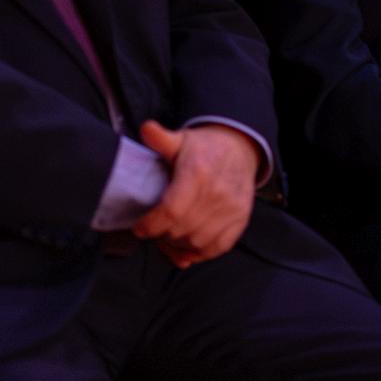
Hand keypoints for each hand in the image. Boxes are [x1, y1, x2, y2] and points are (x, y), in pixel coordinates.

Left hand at [133, 122, 260, 267]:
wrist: (240, 149)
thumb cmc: (205, 148)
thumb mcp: (181, 140)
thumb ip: (161, 138)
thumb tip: (146, 128)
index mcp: (198, 173)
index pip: (170, 211)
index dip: (151, 225)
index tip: (140, 228)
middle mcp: (217, 193)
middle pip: (180, 230)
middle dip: (161, 235)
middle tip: (153, 230)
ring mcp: (231, 208)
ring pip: (196, 243)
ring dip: (178, 245)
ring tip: (169, 236)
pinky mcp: (241, 219)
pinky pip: (217, 247)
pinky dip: (200, 252)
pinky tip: (188, 246)